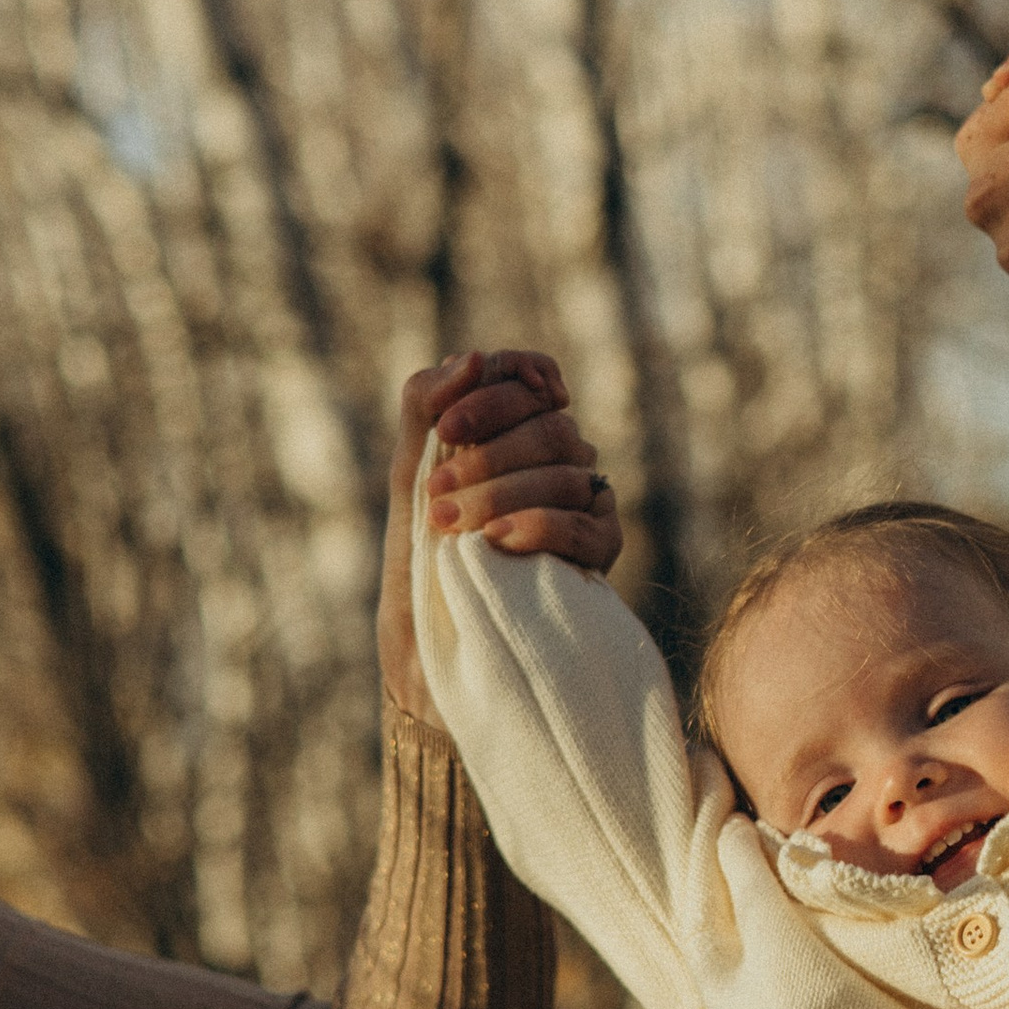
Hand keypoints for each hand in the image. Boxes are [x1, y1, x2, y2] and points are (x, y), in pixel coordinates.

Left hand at [377, 348, 624, 720]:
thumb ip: (426, 408)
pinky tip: (497, 542)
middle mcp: (559, 460)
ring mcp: (585, 503)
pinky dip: (539, 524)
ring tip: (450, 527)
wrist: (433, 652)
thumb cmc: (420, 563)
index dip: (496, 392)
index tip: (450, 423)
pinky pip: (586, 523)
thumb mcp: (408, 477)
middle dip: (487, 451)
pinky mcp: (600, 553)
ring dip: (499, 491)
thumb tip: (471, 356)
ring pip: (566, 468)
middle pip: (548, 423)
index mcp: (516, 432)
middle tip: (436, 491)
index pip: (531, 377)